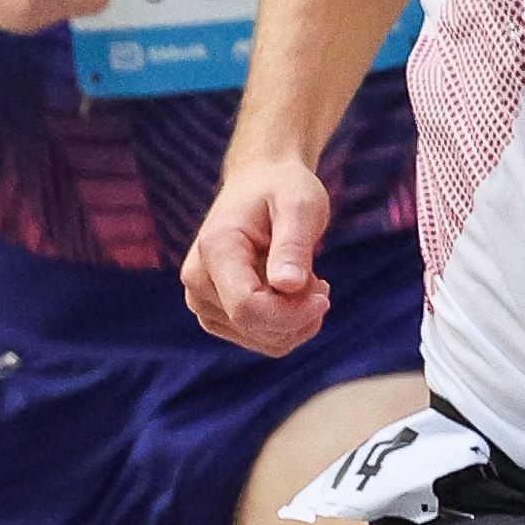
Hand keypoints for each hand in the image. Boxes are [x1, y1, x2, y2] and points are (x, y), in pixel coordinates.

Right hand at [184, 159, 334, 355]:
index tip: (326, 294)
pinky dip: (287, 324)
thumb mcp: (299, 205)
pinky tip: (293, 293)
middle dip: (300, 312)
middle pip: (256, 327)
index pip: (247, 307)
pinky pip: (260, 339)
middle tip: (317, 278)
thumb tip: (289, 285)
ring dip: (296, 319)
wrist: (260, 184)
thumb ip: (293, 245)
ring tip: (303, 279)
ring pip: (262, 340)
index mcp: (215, 249)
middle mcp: (198, 281)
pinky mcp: (215, 314)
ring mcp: (202, 301)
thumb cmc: (283, 189)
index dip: (292, 313)